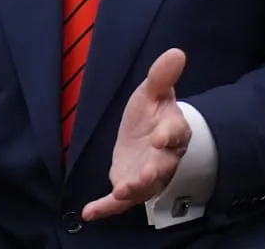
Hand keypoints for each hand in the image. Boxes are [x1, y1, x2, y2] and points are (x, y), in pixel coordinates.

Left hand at [83, 48, 190, 220]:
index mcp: (173, 131)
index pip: (175, 133)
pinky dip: (106, 208)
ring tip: (121, 191)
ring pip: (144, 186)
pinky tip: (89, 212)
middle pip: (162, 166)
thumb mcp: (154, 91)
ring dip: (133, 190)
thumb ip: (162, 76)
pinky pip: (119, 202)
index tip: (160, 136)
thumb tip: (176, 52)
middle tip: (144, 174)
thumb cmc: (154, 113)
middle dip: (153, 171)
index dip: (168, 135)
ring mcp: (147, 175)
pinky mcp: (129, 185)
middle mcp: (164, 157)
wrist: (150, 135)